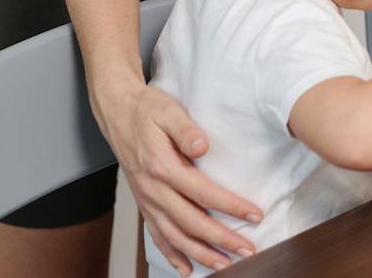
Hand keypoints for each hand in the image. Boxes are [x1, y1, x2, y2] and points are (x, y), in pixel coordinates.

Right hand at [95, 80, 260, 275]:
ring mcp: (147, 199)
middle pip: (191, 222)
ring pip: (174, 236)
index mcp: (161, 166)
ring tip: (225, 265)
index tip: (254, 215)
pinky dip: (172, 254)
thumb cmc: (146, 110)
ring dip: (200, 253)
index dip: (230, 206)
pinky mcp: (144, 203)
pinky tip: (187, 267)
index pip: (203, 192)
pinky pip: (157, 235)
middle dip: (221, 240)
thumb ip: (185, 129)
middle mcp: (153, 189)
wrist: (117, 112)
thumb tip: (202, 146)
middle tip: (248, 250)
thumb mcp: (168, 110)